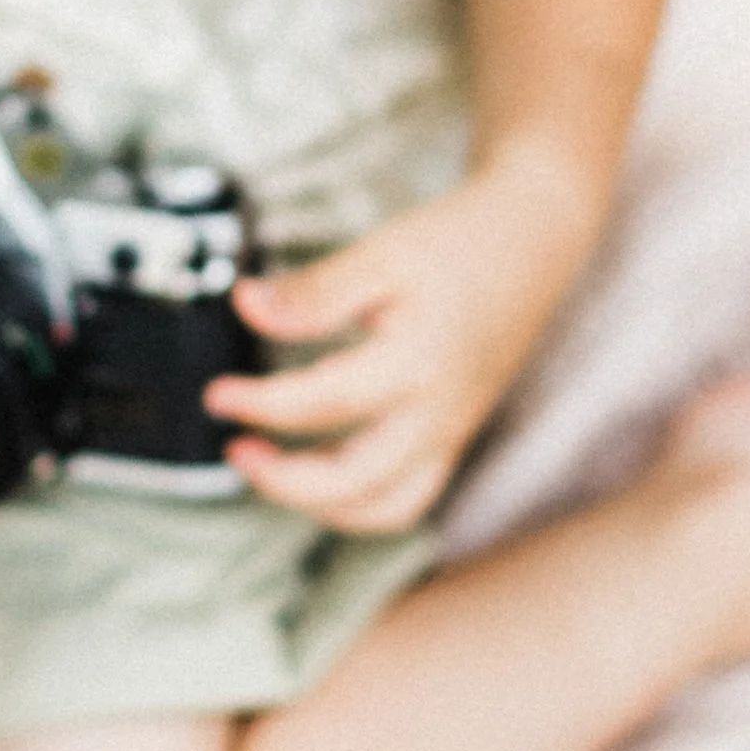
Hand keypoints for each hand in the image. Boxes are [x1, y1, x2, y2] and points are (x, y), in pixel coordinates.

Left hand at [203, 150, 592, 535]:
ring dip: (320, 504)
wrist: (532, 243)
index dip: (260, 405)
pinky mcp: (453, 436)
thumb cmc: (458, 244)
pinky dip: (358, 501)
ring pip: (386, 506)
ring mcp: (450, 432)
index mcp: (418, 364)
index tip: (217, 394)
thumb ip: (315, 293)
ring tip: (271, 468)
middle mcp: (438, 413)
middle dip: (283, 480)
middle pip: (355, 481)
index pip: (323, 404)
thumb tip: (246, 306)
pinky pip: (407, 496)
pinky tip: (318, 471)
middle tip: (235, 448)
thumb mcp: (382, 254)